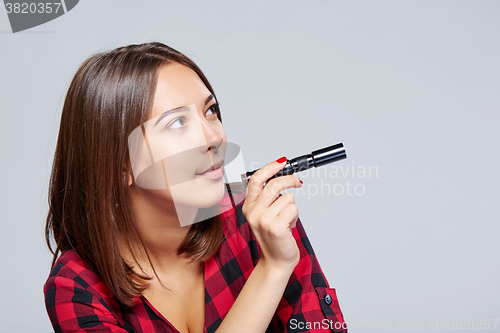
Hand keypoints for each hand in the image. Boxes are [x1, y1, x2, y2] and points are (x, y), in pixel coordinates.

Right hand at [242, 157, 302, 271]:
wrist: (276, 261)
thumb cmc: (274, 237)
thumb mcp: (264, 214)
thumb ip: (267, 197)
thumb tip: (281, 176)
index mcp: (248, 207)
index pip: (256, 180)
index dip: (270, 168)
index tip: (282, 162)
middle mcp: (253, 212)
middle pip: (273, 185)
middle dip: (289, 180)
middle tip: (298, 182)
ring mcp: (263, 220)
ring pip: (287, 198)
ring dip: (292, 207)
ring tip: (287, 220)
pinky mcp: (276, 227)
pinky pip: (293, 209)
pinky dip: (295, 216)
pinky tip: (289, 226)